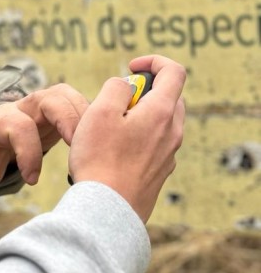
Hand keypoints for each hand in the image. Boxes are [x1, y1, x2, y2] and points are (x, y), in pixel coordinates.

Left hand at [0, 84, 88, 214]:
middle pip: (50, 98)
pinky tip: (98, 144)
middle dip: (67, 119)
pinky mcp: (58, 111)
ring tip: (94, 145)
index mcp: (0, 120)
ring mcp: (43, 106)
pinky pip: (78, 105)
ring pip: (68, 97)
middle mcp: (24, 107)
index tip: (31, 180)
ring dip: (84, 117)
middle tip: (78, 148)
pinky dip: (91, 120)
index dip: (29, 152)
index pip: (19, 126)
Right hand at [68, 55, 185, 222]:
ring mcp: (168, 155)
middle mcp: (172, 133)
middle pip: (169, 97)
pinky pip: (155, 145)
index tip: (130, 67)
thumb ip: (116, 88)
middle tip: (116, 102)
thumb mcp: (99, 112)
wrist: (107, 211)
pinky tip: (113, 154)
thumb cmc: (100, 161)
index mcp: (161, 112)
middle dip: (144, 91)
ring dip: (140, 116)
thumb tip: (125, 85)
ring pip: (161, 122)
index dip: (153, 62)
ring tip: (110, 130)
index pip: (174, 71)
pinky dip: (139, 138)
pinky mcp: (159, 173)